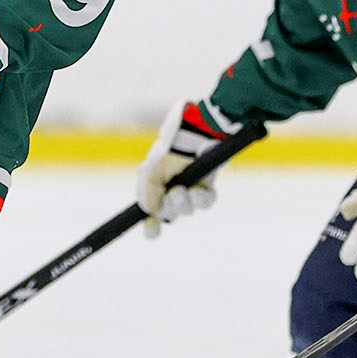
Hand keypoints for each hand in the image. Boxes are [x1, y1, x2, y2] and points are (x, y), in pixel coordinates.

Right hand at [136, 100, 229, 237]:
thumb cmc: (173, 143)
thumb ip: (148, 189)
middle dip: (170, 207)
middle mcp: (173, 186)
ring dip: (184, 203)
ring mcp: (191, 186)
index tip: (152, 229)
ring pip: (188, 209)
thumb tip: (150, 209)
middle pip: (170, 212)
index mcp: (156, 183)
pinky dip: (201, 198)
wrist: (198, 127)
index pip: (153, 210)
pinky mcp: (208, 183)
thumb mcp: (154, 166)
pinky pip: (206, 201)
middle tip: (174, 194)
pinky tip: (198, 189)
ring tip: (183, 190)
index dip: (152, 224)